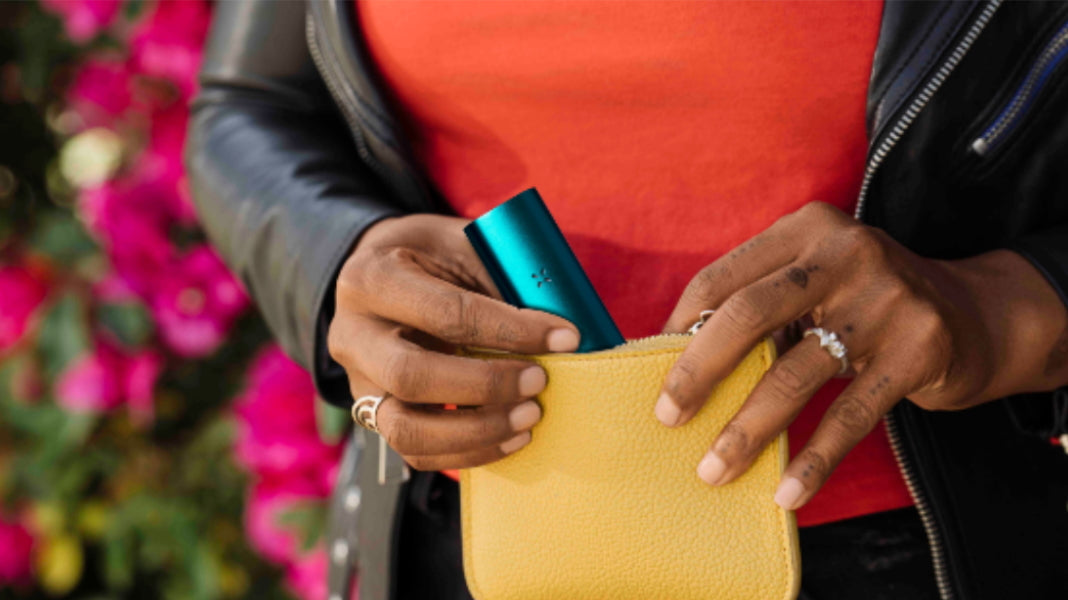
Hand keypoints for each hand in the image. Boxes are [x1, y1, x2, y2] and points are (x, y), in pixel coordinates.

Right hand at [328, 214, 579, 469]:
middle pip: (410, 376)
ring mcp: (358, 382)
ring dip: (477, 430)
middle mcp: (353, 334)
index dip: (510, 329)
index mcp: (372, 278)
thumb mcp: (462, 243)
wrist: (382, 271)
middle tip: (540, 381)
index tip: (565, 336)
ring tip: (530, 416)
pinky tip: (512, 436)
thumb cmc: (431, 256)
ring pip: (406, 429)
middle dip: (486, 385)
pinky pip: (416, 453)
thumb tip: (563, 330)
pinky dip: (470, 452)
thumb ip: (503, 278)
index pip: (444, 312)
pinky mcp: (375, 415)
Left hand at [656, 202, 1067, 509]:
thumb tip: (676, 359)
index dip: (681, 328)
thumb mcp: (814, 281)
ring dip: (746, 430)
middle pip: (746, 315)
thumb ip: (758, 305)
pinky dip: (813, 459)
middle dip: (697, 372)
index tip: (654, 371)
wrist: (973, 315)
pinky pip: (850, 416)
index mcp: (805, 227)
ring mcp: (886, 298)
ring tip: (713, 469)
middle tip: (667, 417)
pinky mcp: (919, 349)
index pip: (722, 278)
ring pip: (794, 374)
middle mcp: (845, 252)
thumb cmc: (865, 303)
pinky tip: (788, 491)